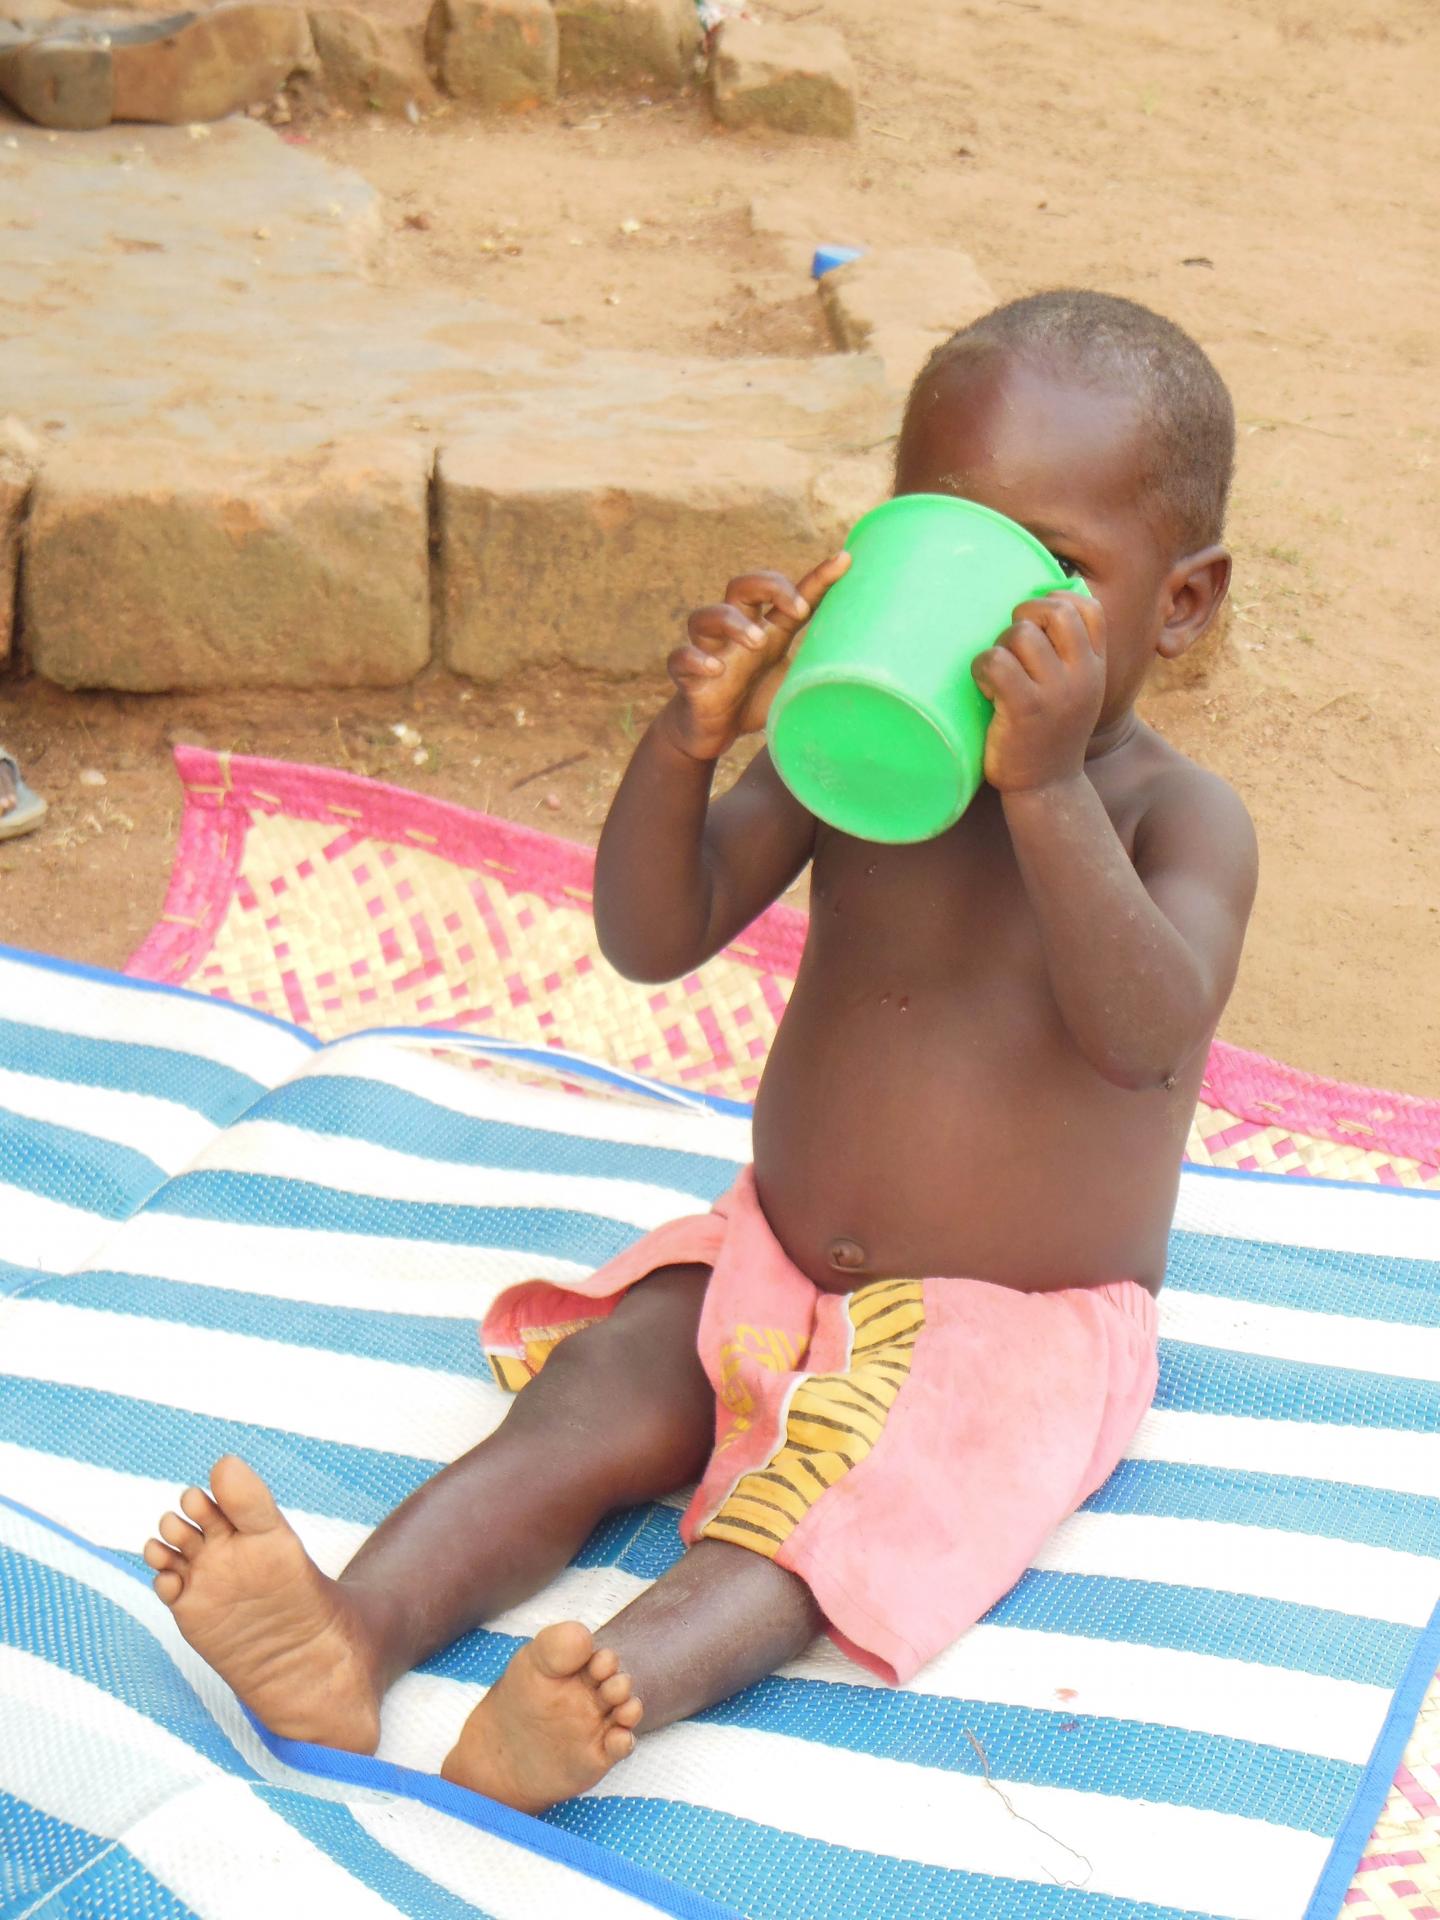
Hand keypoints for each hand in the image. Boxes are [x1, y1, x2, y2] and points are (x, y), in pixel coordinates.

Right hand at [662, 553, 851, 761]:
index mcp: (766, 631)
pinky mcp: (686, 677)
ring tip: (757, 642)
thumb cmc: (752, 701)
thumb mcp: (792, 685)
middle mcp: (735, 633)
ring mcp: (708, 651)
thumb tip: (862, 670)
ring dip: (733, 622)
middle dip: (768, 586)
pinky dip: (696, 659)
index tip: (845, 560)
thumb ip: (816, 672)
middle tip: (796, 610)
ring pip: (705, 616)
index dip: (817, 577)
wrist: (710, 733)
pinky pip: (680, 658)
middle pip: (741, 586)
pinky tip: (716, 670)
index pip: (790, 596)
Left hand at [971, 591, 1106, 793]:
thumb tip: (1050, 602)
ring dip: (999, 646)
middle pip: (1056, 611)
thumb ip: (1071, 655)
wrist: (1047, 788)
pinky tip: (986, 687)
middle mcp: (1082, 676)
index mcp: (1096, 667)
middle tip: (1011, 643)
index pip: (1089, 608)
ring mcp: (1055, 693)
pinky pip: (996, 661)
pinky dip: (982, 667)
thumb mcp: (1076, 692)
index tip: (1036, 622)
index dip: (1057, 601)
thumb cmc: (1051, 733)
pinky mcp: (1024, 709)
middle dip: (1024, 615)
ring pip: (1020, 634)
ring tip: (998, 672)